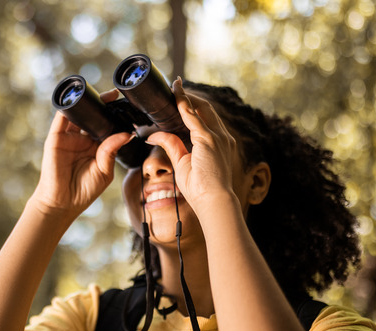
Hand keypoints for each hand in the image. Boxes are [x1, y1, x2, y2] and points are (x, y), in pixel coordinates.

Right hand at [30, 89, 133, 218]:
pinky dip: (69, 106)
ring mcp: (69, 137)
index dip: (115, 115)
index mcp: (96, 146)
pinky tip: (78, 99)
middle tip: (115, 95)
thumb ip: (112, 150)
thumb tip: (127, 133)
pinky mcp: (56, 137)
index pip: (106, 125)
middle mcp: (83, 139)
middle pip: (93, 116)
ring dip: (88, 102)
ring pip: (79, 113)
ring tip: (101, 95)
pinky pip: (62, 118)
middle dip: (103, 105)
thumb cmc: (84, 190)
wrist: (63, 203)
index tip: (127, 105)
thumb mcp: (104, 170)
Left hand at [145, 78, 238, 210]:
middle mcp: (221, 136)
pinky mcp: (209, 139)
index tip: (181, 97)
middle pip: (205, 108)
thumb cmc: (200, 188)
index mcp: (218, 142)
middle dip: (190, 96)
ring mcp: (217, 136)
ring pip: (200, 108)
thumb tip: (154, 135)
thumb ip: (171, 145)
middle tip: (175, 86)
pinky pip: (193, 116)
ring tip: (174, 86)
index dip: (193, 106)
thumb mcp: (182, 162)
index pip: (205, 118)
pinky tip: (175, 95)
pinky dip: (184, 104)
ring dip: (187, 96)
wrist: (213, 200)